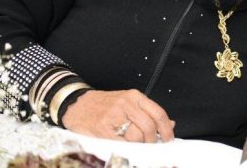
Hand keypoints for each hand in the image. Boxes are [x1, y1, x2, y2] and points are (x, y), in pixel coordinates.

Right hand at [61, 89, 175, 142]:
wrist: (77, 104)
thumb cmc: (103, 105)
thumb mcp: (128, 103)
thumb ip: (148, 112)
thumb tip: (169, 124)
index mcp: (134, 97)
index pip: (158, 113)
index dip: (166, 128)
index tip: (168, 138)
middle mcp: (125, 104)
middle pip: (149, 126)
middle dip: (153, 140)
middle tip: (151, 145)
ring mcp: (113, 117)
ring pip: (136, 136)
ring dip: (139, 145)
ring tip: (135, 144)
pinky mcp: (102, 129)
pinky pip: (121, 144)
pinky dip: (127, 149)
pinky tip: (125, 147)